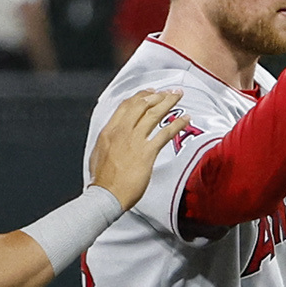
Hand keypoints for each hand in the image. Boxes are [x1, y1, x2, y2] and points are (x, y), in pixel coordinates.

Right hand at [87, 89, 183, 207]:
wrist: (105, 194)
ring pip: (153, 114)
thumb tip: (115, 136)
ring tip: (179, 96)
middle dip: (157, 95)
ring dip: (168, 103)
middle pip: (141, 105)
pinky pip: (165, 133)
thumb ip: (108, 140)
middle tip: (169, 91)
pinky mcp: (147, 152)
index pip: (125, 106)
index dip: (140, 96)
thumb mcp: (99, 153)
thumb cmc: (102, 180)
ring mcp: (134, 141)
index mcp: (108, 131)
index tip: (150, 92)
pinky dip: (178, 124)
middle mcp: (121, 132)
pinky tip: (187, 119)